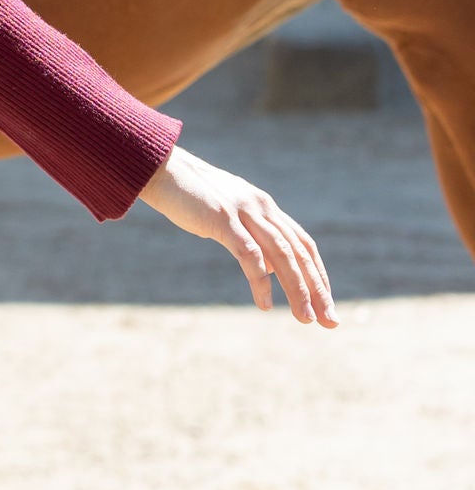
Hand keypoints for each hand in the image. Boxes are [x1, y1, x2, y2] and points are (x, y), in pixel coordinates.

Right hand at [140, 144, 336, 327]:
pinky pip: (248, 253)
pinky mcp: (221, 218)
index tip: (325, 303)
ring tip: (305, 318)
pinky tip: (265, 304)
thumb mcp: (227, 214)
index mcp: (264, 206)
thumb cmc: (189, 195)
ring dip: (297, 289)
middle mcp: (261, 207)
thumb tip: (268, 267)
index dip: (318, 274)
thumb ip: (250, 235)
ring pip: (282, 255)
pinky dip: (260, 281)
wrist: (159, 168)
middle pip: (299, 252)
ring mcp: (243, 212)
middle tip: (330, 321)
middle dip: (318, 289)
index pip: (302, 244)